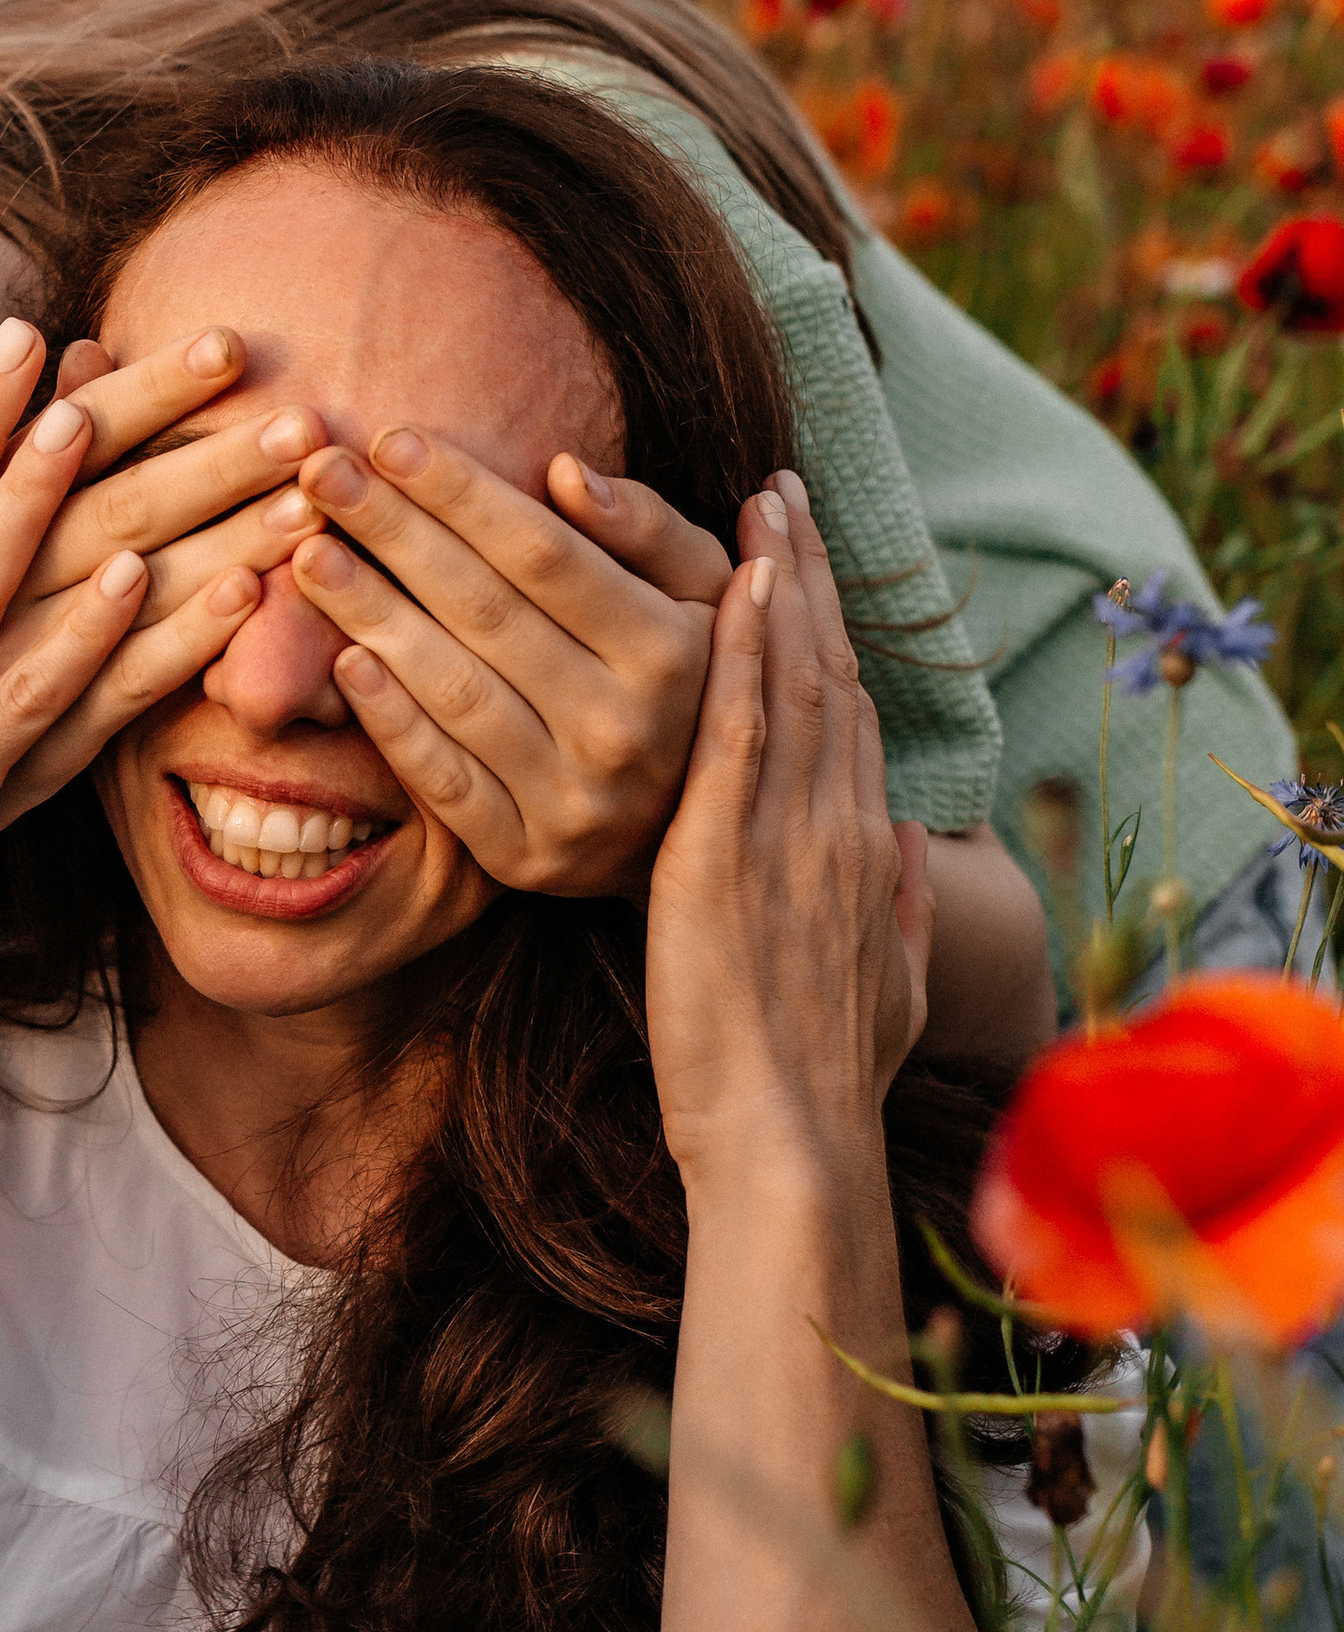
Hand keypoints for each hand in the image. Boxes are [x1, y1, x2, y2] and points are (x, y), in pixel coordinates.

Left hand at [283, 433, 730, 895]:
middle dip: (395, 532)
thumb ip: (647, 528)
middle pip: (485, 611)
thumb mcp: (702, 595)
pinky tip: (343, 658)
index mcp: (672, 652)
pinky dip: (390, 719)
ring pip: (454, 690)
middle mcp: (625, 729)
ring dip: (372, 614)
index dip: (463, 493)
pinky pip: (443, 780)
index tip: (390, 440)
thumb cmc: (683, 677)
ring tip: (309, 552)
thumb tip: (566, 470)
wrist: (684, 829)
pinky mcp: (523, 855)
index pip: (545, 555)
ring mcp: (572, 801)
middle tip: (319, 473)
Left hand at [643, 469, 930, 1191]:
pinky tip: (734, 581)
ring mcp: (787, 834)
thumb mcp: (883, 993)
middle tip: (784, 486)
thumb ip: (897, 912)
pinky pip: (738, 727)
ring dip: (776, 579)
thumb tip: (907, 846)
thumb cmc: (820, 1086)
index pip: (850, 714)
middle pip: (828, 670)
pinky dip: (740, 648)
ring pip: (791, 678)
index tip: (811, 565)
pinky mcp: (723, 855)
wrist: (791, 1145)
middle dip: (810, 574)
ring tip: (761, 497)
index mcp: (865, 855)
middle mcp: (838, 826)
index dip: (832, 631)